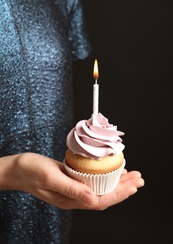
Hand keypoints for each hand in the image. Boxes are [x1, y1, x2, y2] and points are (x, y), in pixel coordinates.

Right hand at [0, 153, 143, 209]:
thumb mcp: (50, 177)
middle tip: (139, 179)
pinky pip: (92, 181)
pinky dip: (104, 176)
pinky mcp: (71, 180)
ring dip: (117, 182)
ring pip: (100, 188)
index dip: (119, 194)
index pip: (100, 201)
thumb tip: (92, 200)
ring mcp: (72, 189)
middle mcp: (73, 197)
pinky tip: (111, 171)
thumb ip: (71, 189)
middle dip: (123, 188)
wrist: (17, 168)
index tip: (133, 185)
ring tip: (131, 175)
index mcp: (69, 199)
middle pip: (104, 195)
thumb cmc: (30, 171)